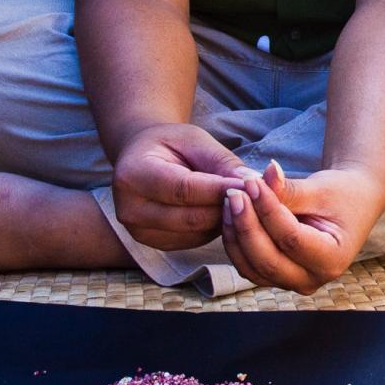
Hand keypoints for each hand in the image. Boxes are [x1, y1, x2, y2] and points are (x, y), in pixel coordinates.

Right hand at [112, 123, 242, 250]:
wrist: (142, 159)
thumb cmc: (170, 145)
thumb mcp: (195, 141)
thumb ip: (221, 161)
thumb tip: (251, 182)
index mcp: (133, 175)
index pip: (184, 189)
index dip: (219, 189)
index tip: (251, 184)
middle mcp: (130, 208)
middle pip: (191, 217)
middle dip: (227, 207)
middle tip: (254, 195)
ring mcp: (140, 231)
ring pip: (197, 232)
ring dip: (224, 218)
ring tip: (240, 199)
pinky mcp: (155, 244)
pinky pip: (195, 240)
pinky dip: (214, 227)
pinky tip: (222, 210)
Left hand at [220, 163, 384, 293]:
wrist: (350, 205)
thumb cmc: (341, 196)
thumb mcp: (319, 189)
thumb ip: (287, 189)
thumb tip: (256, 178)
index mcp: (333, 259)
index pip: (291, 239)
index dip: (267, 210)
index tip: (251, 182)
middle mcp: (313, 279)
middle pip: (268, 260)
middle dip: (246, 225)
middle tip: (234, 192)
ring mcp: (293, 282)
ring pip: (252, 267)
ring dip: (236, 234)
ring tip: (231, 199)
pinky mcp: (276, 277)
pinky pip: (248, 265)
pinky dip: (236, 241)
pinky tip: (232, 213)